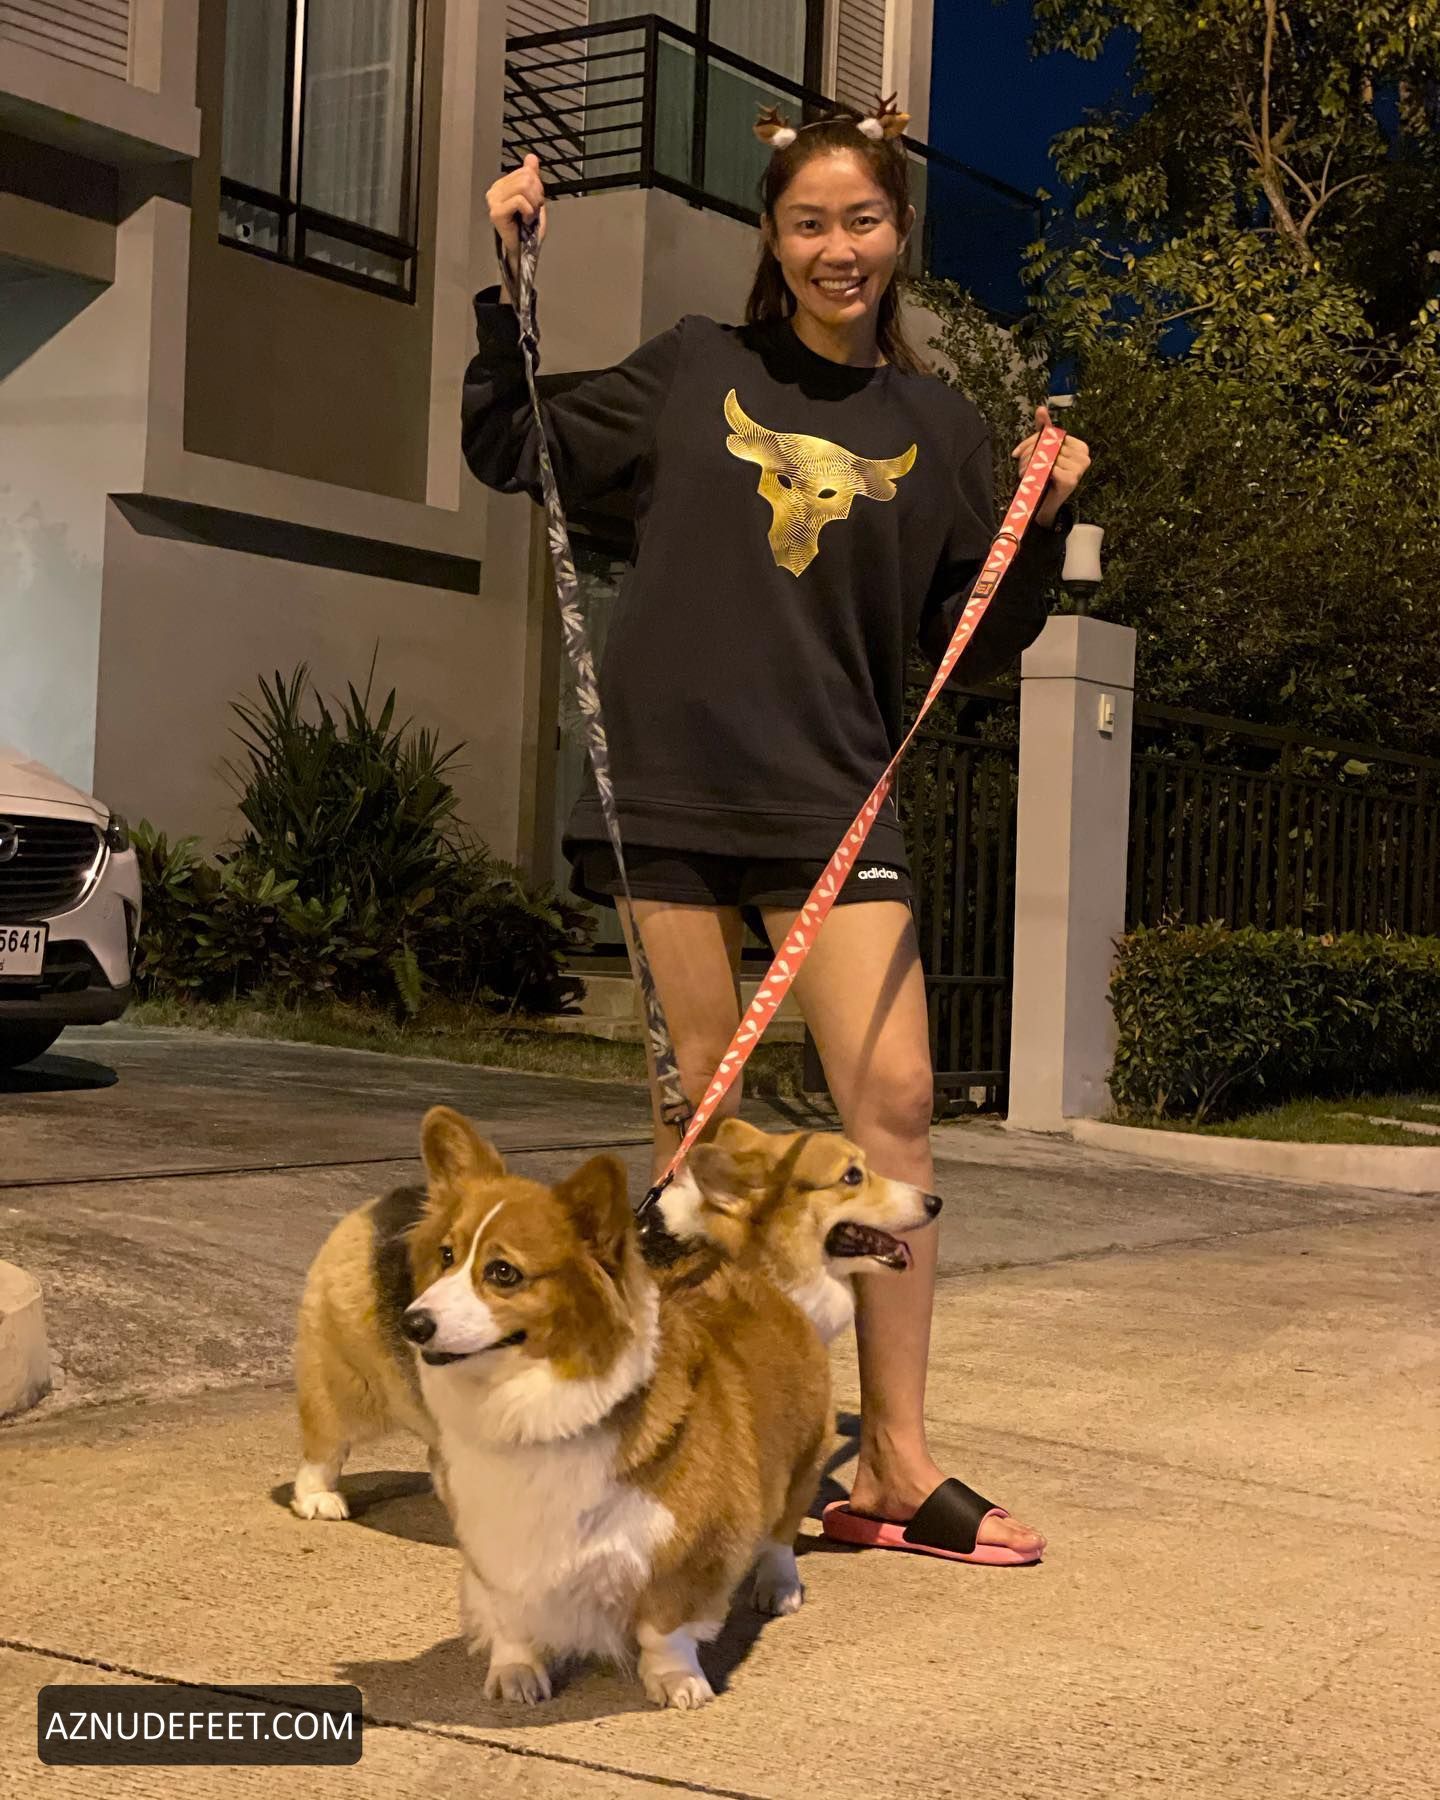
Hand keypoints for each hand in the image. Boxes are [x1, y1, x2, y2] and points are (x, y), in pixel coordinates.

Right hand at [486, 153, 546, 287]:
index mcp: (502, 185)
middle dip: (537, 196)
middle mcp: (495, 190)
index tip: (534, 204)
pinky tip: (525, 221)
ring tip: (529, 216)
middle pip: (526, 177)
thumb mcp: (534, 198)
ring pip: (523, 186)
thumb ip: (532, 176)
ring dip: (533, 204)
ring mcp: (493, 201)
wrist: (525, 251)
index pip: (526, 171)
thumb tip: (531, 157)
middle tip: (533, 212)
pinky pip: (520, 201)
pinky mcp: (496, 212)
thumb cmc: (528, 229)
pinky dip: (529, 212)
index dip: (538, 187)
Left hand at [1012, 404, 1090, 527]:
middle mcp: (1084, 456)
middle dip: (1029, 453)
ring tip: (1025, 473)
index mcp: (1080, 446)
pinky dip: (1040, 473)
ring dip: (1031, 464)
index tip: (1017, 452)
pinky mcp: (1073, 479)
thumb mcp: (1044, 451)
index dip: (1032, 441)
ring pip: (1049, 456)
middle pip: (1051, 444)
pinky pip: (1051, 468)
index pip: (1053, 435)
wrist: (1044, 504)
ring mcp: (1081, 468)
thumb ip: (1044, 430)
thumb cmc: (1045, 476)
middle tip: (1019, 464)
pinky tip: (1036, 479)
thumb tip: (1041, 408)